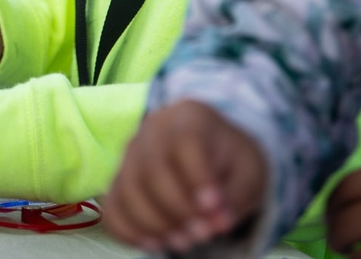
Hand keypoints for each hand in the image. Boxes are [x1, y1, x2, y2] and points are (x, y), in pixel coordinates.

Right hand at [103, 101, 267, 253]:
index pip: (185, 141)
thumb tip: (218, 222)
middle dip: (178, 210)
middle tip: (202, 234)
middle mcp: (152, 130)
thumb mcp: (248, 172)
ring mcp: (130, 155)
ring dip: (154, 224)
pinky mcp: (118, 180)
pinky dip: (128, 230)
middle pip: (152, 169)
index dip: (197, 178)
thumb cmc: (228, 159)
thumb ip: (236, 195)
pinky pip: (112, 207)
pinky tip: (156, 242)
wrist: (207, 148)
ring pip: (127, 189)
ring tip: (183, 241)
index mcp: (190, 118)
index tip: (214, 209)